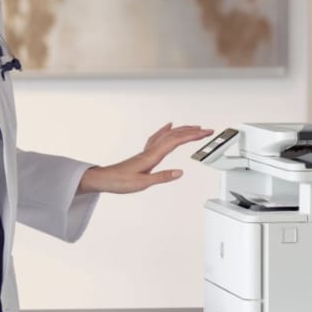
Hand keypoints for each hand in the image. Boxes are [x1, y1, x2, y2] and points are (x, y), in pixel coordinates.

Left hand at [77, 123, 213, 193]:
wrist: (104, 179)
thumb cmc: (120, 182)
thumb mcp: (142, 183)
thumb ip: (162, 177)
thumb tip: (179, 172)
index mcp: (152, 156)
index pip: (176, 142)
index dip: (192, 136)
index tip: (205, 133)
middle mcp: (150, 150)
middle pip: (174, 135)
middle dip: (192, 131)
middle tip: (207, 130)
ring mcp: (147, 151)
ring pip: (167, 135)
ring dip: (182, 130)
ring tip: (194, 127)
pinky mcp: (144, 154)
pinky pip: (158, 137)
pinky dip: (166, 130)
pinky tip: (168, 128)